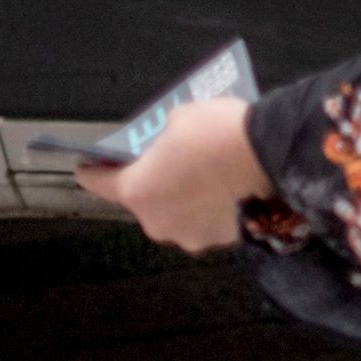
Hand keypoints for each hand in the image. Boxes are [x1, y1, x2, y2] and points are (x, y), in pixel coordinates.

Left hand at [76, 94, 269, 252]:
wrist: (272, 156)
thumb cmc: (218, 133)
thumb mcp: (180, 118)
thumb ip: (165, 137)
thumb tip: (171, 144)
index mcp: (137, 190)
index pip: (99, 183)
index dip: (93, 172)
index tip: (87, 167)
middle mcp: (156, 221)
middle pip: (145, 201)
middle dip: (154, 184)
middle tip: (172, 163)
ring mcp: (189, 236)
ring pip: (178, 215)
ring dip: (185, 200)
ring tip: (208, 177)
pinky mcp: (220, 242)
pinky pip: (207, 222)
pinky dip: (212, 209)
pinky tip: (229, 189)